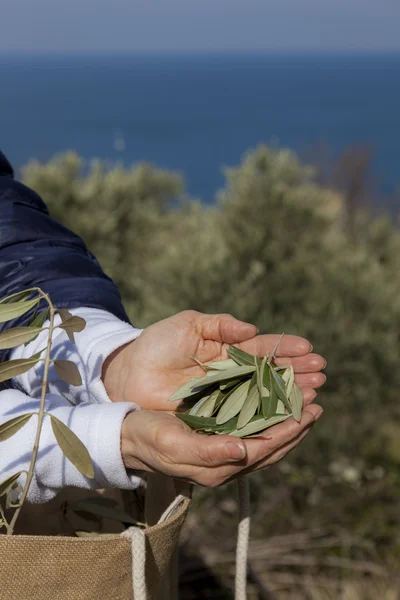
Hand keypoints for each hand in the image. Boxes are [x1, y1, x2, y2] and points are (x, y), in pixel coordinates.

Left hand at [103, 310, 325, 410]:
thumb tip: (252, 330)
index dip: (286, 349)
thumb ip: (220, 325)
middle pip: (271, 374)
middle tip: (321, 373)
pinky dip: (268, 418)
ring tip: (314, 392)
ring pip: (265, 398)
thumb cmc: (157, 344)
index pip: (263, 349)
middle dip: (297, 373)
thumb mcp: (188, 324)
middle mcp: (233, 375)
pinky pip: (246, 419)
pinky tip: (288, 415)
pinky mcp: (216, 419)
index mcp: (228, 350)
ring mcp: (226, 398)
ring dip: (290, 395)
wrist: (129, 373)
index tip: (308, 349)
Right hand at [121, 404, 322, 486]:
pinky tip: (277, 405)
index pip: (265, 450)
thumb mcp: (173, 444)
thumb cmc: (149, 438)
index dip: (289, 431)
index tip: (309, 411)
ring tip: (306, 404)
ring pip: (266, 440)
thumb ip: (208, 452)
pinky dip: (270, 419)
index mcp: (219, 467)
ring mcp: (225, 453)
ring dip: (288, 423)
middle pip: (272, 447)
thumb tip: (244, 451)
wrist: (129, 437)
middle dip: (296, 427)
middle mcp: (227, 463)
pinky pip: (253, 432)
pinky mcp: (219, 440)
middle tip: (317, 405)